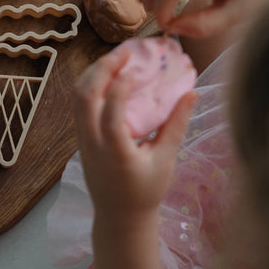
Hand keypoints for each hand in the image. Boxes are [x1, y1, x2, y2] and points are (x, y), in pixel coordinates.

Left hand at [74, 45, 196, 222]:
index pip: (110, 115)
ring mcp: (82, 140)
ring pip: (77, 99)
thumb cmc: (146, 190)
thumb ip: (176, 125)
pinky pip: (78, 105)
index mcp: (114, 153)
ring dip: (93, 73)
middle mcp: (92, 144)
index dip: (118, 89)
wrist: (120, 216)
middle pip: (85, 99)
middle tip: (124, 51)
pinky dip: (90, 84)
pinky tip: (107, 74)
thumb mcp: (165, 160)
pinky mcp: (80, 138)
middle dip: (102, 69)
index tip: (133, 69)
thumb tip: (192, 92)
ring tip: (115, 57)